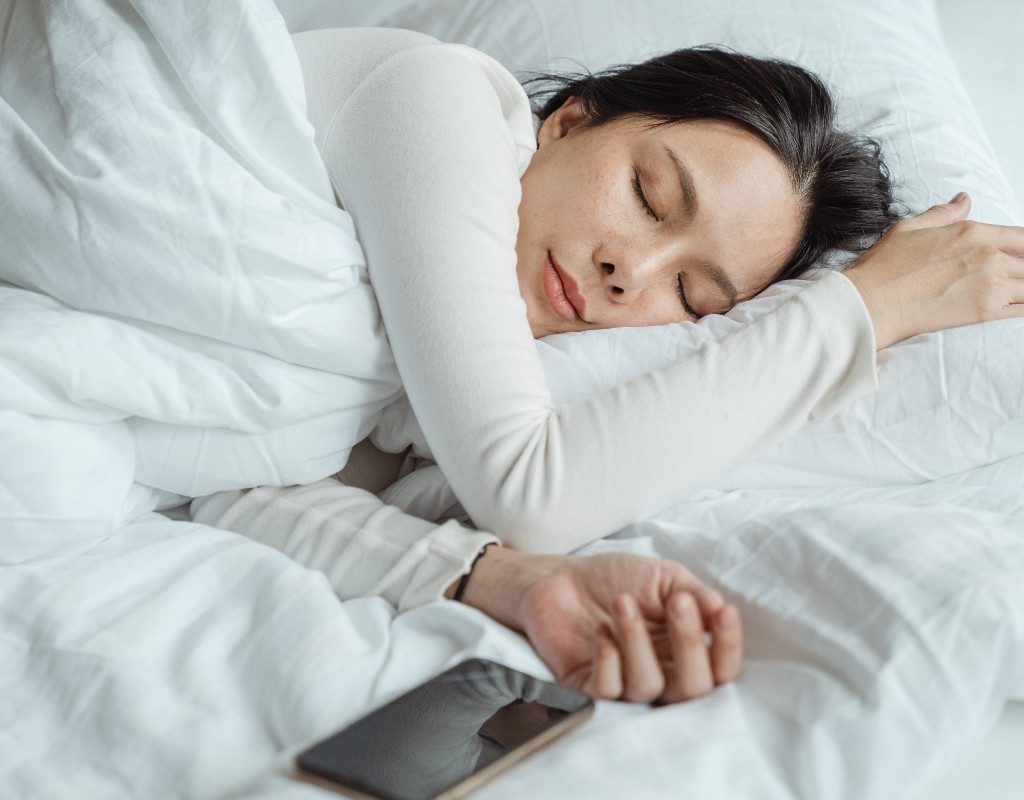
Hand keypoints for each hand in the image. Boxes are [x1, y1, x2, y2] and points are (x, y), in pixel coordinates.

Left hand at [455, 546, 741, 703]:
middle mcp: (661, 674)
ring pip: (648, 687)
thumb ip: (696, 594)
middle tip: (676, 603)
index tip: (723, 613)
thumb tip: (720, 610)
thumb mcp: (664, 577)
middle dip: (690, 644)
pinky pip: (608, 691)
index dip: (728, 647)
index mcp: (684, 651)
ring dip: (638, 641)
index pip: (720, 668)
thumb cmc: (616, 578)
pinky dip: (608, 660)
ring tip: (623, 602)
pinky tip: (601, 632)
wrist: (560, 577)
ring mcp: (626, 685)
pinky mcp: (589, 689)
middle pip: (693, 689)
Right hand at [843, 193, 1023, 348]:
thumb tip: (963, 200)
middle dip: (1022, 269)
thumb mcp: (910, 228)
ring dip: (1023, 288)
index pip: (1022, 236)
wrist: (871, 302)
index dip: (1023, 248)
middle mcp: (989, 256)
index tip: (1018, 258)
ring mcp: (991, 285)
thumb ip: (944, 214)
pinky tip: (1018, 306)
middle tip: (1013, 278)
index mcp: (973, 232)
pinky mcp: (986, 312)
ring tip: (1015, 291)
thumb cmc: (884, 267)